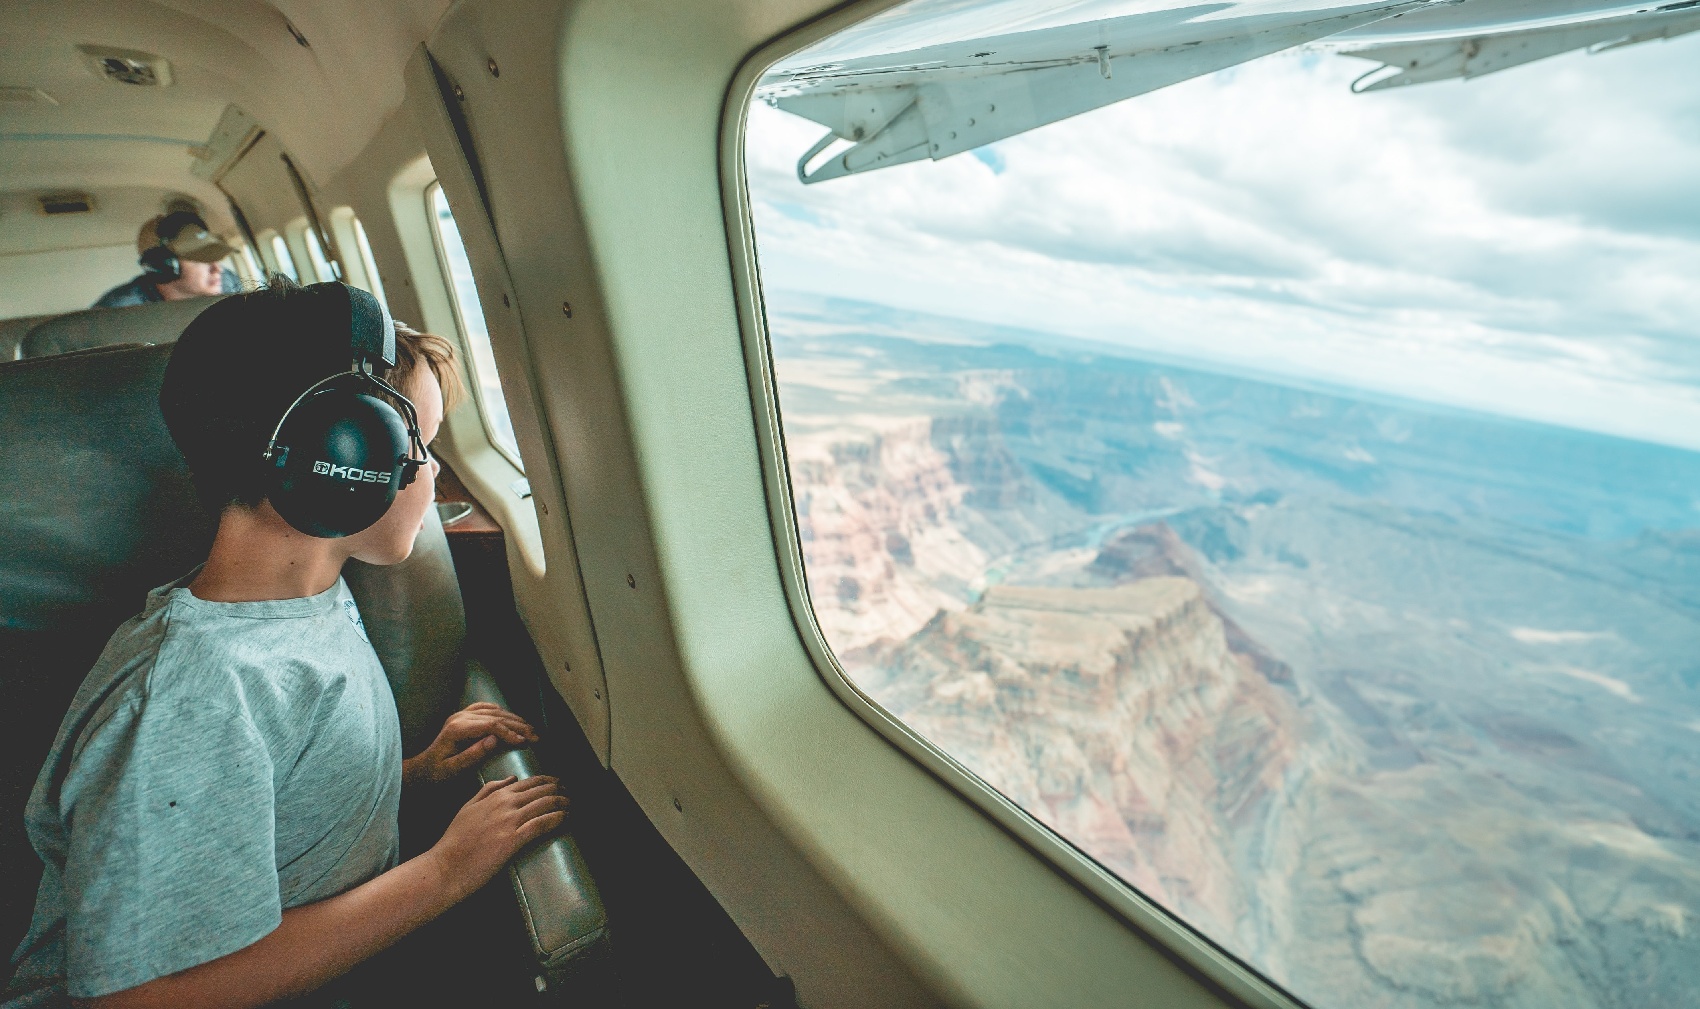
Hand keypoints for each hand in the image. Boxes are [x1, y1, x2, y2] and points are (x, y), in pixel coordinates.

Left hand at [403, 702, 538, 784]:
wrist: (422, 770)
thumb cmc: (437, 774)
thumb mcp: (453, 770)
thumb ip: (473, 755)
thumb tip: (495, 740)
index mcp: (458, 728)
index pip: (491, 725)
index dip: (510, 732)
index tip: (524, 742)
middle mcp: (461, 717)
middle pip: (496, 716)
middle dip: (519, 726)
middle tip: (536, 737)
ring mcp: (462, 714)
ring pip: (494, 711)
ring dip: (514, 720)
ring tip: (531, 730)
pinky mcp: (463, 716)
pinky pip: (486, 708)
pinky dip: (501, 712)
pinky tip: (511, 718)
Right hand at [427, 775, 568, 900]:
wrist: (445, 866)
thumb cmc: (455, 841)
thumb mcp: (468, 807)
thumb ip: (488, 790)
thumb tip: (511, 779)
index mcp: (495, 795)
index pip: (530, 782)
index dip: (549, 781)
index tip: (560, 784)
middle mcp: (505, 803)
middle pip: (542, 790)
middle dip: (561, 790)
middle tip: (571, 794)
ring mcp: (509, 821)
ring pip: (545, 804)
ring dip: (564, 803)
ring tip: (573, 805)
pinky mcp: (513, 839)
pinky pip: (542, 824)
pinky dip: (558, 818)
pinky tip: (567, 818)